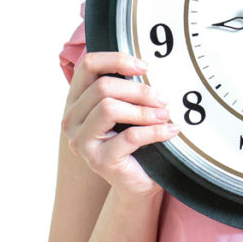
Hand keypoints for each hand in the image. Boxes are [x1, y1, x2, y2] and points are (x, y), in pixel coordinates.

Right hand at [60, 51, 178, 196]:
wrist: (138, 182)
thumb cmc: (134, 140)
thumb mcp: (128, 107)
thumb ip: (127, 88)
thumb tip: (147, 66)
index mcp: (76, 100)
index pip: (88, 65)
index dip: (117, 60)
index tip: (145, 67)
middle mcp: (71, 120)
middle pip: (102, 87)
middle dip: (139, 90)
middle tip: (163, 99)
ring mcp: (81, 142)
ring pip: (109, 108)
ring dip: (144, 110)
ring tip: (166, 114)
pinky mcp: (98, 161)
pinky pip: (129, 136)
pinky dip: (155, 131)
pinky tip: (171, 130)